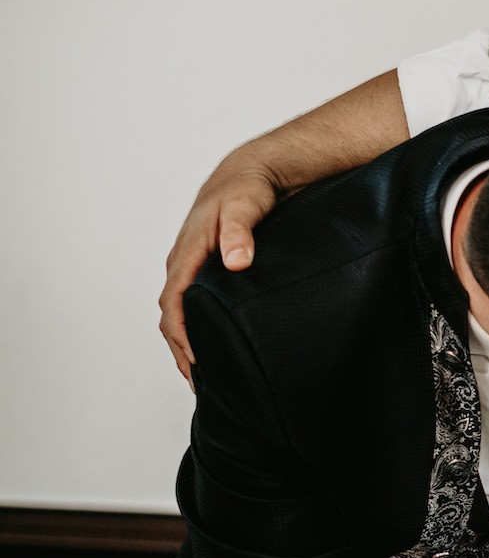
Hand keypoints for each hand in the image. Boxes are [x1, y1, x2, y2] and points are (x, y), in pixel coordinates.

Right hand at [160, 158, 280, 383]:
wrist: (250, 174)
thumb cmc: (247, 189)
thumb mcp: (245, 206)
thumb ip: (240, 232)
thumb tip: (236, 261)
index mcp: (188, 253)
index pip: (174, 302)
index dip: (182, 335)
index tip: (196, 363)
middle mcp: (183, 262)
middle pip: (170, 315)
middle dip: (179, 350)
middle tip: (198, 383)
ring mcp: (192, 266)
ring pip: (178, 312)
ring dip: (184, 343)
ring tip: (201, 375)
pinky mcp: (204, 268)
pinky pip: (190, 304)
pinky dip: (193, 328)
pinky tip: (212, 345)